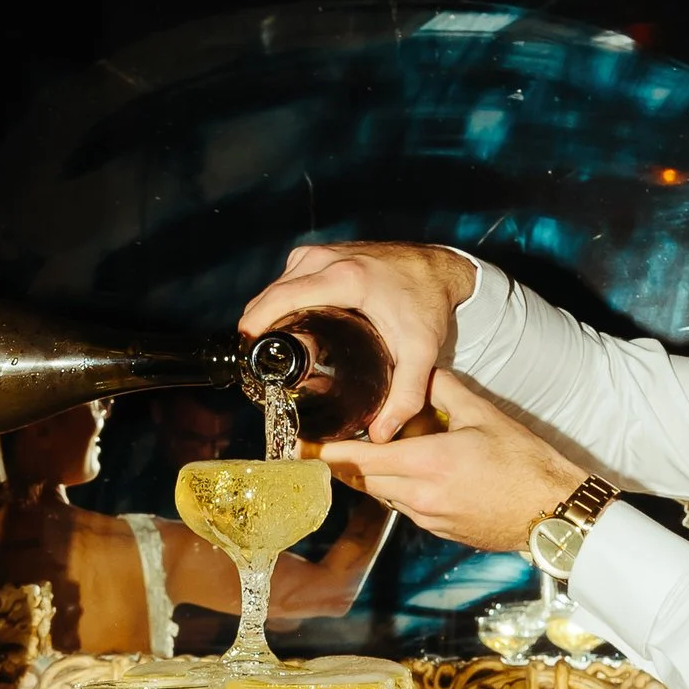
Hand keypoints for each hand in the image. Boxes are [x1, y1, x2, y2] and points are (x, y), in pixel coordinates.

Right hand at [240, 241, 473, 442]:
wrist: (441, 269)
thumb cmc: (429, 305)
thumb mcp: (421, 353)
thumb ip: (405, 396)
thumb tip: (382, 435)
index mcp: (344, 279)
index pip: (282, 298)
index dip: (256, 324)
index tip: (248, 353)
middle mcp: (327, 259)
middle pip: (272, 294)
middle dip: (262, 329)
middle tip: (270, 368)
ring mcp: (322, 253)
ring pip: (278, 286)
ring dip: (271, 315)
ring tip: (285, 354)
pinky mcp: (322, 254)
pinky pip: (289, 278)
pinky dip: (283, 301)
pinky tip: (293, 329)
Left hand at [325, 369, 581, 556]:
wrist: (551, 512)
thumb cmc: (524, 464)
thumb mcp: (483, 415)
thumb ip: (444, 390)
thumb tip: (422, 370)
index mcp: (425, 463)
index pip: (356, 460)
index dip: (321, 454)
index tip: (298, 445)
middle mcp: (418, 495)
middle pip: (360, 480)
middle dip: (341, 462)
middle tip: (325, 442)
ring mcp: (427, 518)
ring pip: (381, 494)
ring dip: (372, 475)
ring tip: (375, 450)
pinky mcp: (438, 530)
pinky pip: (404, 507)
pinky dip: (398, 488)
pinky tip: (413, 471)